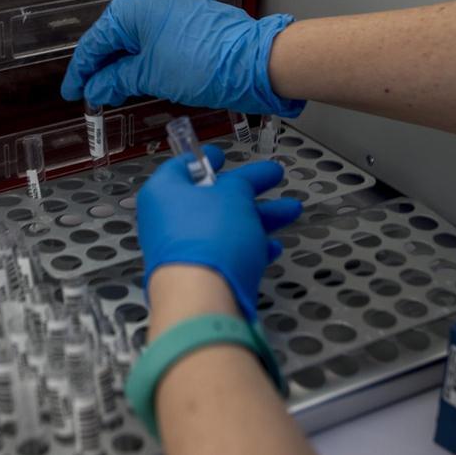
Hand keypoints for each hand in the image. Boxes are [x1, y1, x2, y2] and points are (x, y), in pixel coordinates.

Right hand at [60, 0, 304, 116]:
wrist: (252, 63)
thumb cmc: (206, 64)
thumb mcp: (149, 76)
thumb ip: (115, 80)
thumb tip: (96, 89)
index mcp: (136, 5)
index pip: (96, 40)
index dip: (82, 71)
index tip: (73, 91)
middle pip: (115, 35)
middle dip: (102, 66)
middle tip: (91, 94)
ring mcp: (174, 4)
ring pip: (136, 36)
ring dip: (123, 63)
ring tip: (112, 90)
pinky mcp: (190, 16)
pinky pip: (156, 35)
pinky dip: (144, 56)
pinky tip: (137, 76)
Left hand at [136, 145, 302, 319]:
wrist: (202, 299)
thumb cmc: (210, 237)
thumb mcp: (234, 195)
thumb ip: (241, 183)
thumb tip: (242, 183)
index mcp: (164, 192)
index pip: (183, 166)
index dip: (206, 158)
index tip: (221, 155)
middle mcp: (168, 221)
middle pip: (213, 198)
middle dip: (250, 190)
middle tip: (273, 178)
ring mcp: (182, 250)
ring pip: (225, 227)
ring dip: (259, 218)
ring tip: (291, 212)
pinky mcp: (198, 277)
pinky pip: (227, 255)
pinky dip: (250, 248)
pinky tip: (272, 248)